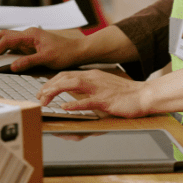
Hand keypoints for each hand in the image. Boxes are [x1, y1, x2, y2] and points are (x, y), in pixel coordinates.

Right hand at [0, 27, 80, 71]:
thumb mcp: (47, 58)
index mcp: (30, 34)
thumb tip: (13, 65)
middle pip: (3, 36)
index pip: (7, 40)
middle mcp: (27, 35)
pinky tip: (0, 59)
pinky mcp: (30, 46)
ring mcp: (28, 40)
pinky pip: (14, 47)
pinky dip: (4, 52)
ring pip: (7, 41)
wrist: (77, 51)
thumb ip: (28, 61)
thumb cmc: (65, 52)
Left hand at [38, 70, 155, 117]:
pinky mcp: (105, 100)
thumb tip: (74, 95)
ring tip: (44, 99)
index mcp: (92, 75)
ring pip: (72, 85)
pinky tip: (64, 108)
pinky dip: (74, 104)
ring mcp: (99, 89)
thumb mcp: (103, 86)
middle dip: (49, 86)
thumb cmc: (125, 93)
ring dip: (56, 91)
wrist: (144, 94)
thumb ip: (89, 89)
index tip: (42, 89)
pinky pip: (87, 101)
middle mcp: (93, 78)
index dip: (52, 81)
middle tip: (38, 95)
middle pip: (65, 77)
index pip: (66, 74)